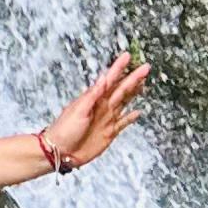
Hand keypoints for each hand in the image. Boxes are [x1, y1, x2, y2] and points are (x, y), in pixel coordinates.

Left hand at [36, 53, 148, 173]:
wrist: (62, 151)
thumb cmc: (65, 129)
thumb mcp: (78, 110)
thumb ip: (93, 95)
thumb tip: (103, 79)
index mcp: (93, 98)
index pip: (109, 79)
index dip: (118, 67)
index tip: (127, 56)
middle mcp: (102, 106)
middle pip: (122, 89)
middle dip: (133, 78)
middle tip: (145, 67)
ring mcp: (107, 119)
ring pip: (124, 102)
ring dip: (134, 92)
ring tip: (143, 83)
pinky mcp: (110, 132)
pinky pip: (123, 123)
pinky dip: (131, 117)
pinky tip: (138, 112)